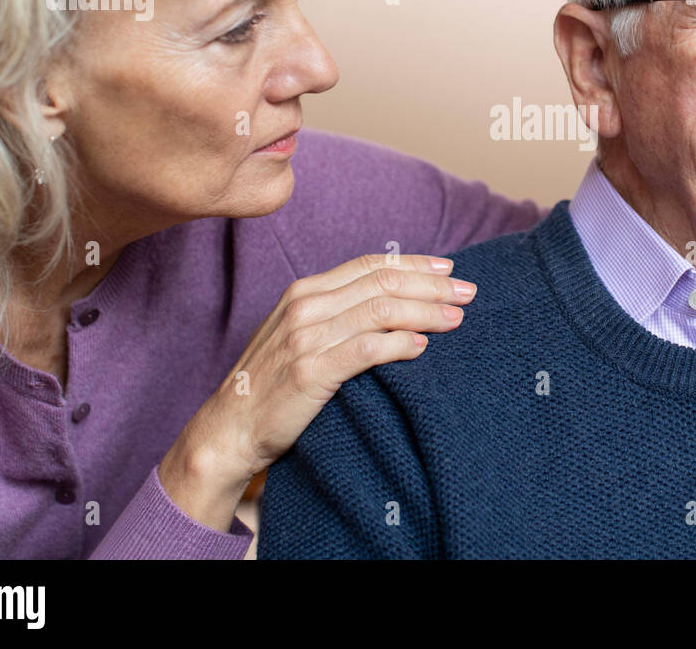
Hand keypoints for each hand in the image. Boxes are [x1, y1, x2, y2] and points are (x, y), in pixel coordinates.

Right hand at [158, 253, 474, 530]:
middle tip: (468, 292)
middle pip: (383, 282)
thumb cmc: (270, 387)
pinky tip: (422, 346)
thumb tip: (392, 305)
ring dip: (425, 311)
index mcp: (305, 291)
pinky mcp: (310, 370)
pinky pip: (366, 349)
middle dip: (431, 285)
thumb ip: (337, 315)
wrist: (228, 430)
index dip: (414, 264)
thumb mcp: (299, 336)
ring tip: (456, 318)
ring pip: (381, 310)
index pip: (371, 265)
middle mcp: (306, 306)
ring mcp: (306, 337)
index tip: (449, 269)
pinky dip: (399, 343)